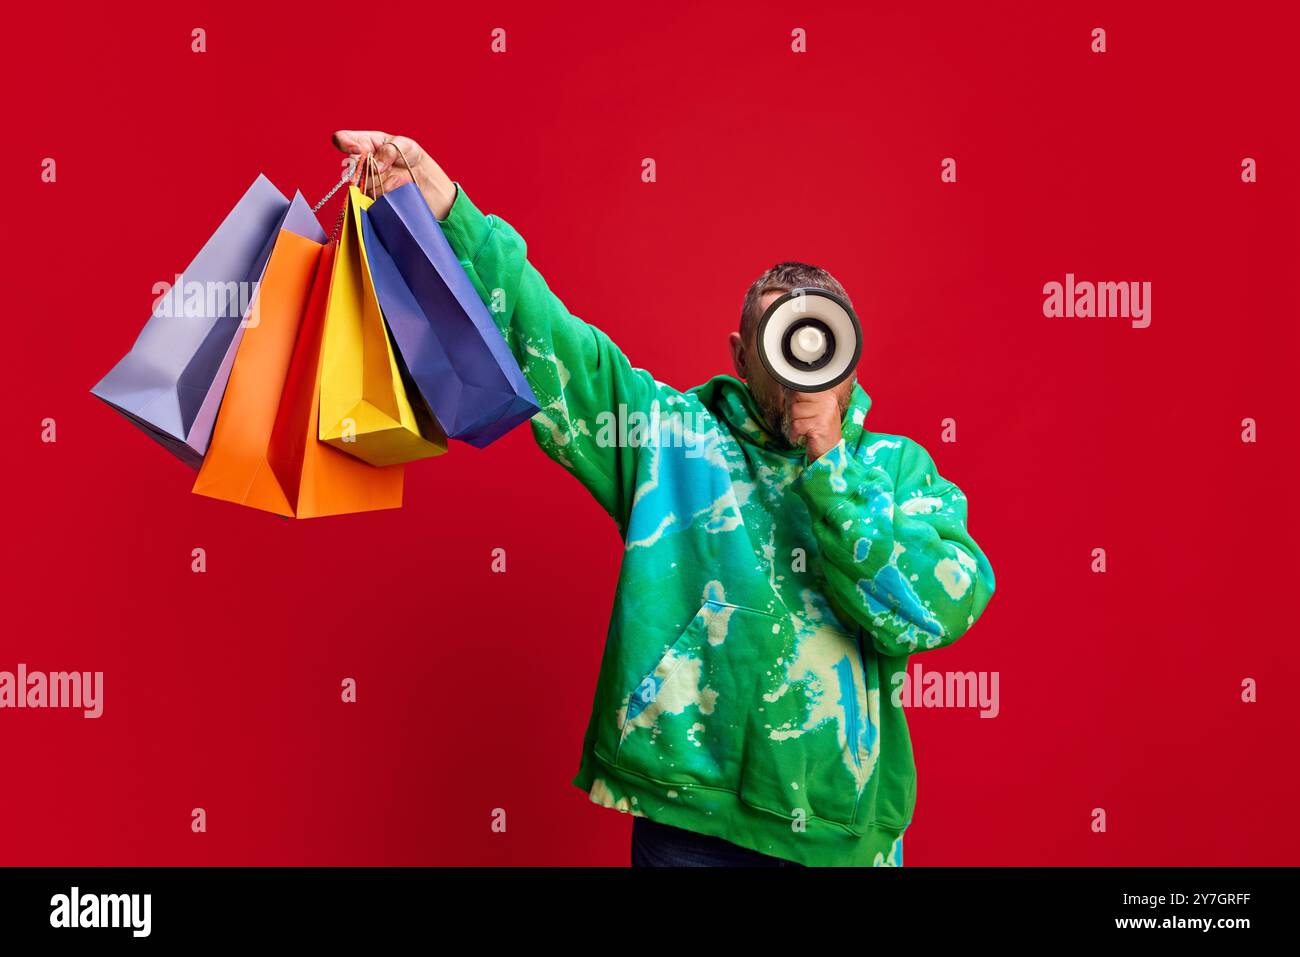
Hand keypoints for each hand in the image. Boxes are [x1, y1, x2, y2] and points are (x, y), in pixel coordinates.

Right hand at [331, 130, 457, 219]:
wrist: (430, 185)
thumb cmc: (414, 159)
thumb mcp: (406, 145)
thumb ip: (389, 150)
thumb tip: (375, 165)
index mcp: (366, 144)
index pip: (343, 139)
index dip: (344, 143)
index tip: (356, 149)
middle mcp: (362, 164)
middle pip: (349, 166)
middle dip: (363, 168)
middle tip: (379, 168)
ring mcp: (366, 183)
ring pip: (361, 185)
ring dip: (379, 181)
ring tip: (399, 178)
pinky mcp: (374, 199)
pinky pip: (373, 198)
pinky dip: (387, 192)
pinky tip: (399, 187)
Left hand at [789, 390, 842, 462]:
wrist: (829, 454)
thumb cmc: (819, 434)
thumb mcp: (812, 412)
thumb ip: (801, 399)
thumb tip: (785, 387)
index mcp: (827, 396)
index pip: (801, 388)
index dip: (794, 399)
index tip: (799, 412)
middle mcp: (828, 402)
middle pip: (795, 397)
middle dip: (793, 412)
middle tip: (803, 423)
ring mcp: (825, 413)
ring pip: (794, 410)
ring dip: (794, 424)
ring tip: (804, 430)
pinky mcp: (819, 426)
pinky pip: (796, 425)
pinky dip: (794, 434)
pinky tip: (803, 437)